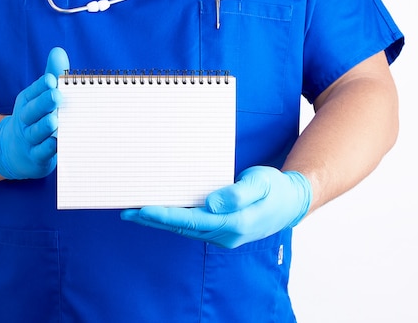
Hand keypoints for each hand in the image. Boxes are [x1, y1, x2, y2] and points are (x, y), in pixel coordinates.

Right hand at [0, 47, 69, 178]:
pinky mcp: (35, 158)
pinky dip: (48, 149)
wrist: (14, 152)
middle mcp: (25, 120)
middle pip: (32, 111)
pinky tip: (58, 143)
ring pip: (36, 133)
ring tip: (55, 120)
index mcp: (26, 102)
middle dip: (43, 103)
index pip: (32, 92)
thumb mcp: (39, 96)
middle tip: (56, 95)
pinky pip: (41, 153)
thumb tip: (58, 51)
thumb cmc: (35, 118)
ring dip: (45, 127)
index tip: (52, 79)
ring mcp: (28, 140)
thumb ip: (51, 74)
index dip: (41, 86)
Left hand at [120, 166, 311, 248]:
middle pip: (182, 228)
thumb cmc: (275, 189)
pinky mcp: (222, 229)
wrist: (291, 202)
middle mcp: (226, 233)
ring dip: (160, 222)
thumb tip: (211, 203)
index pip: (191, 221)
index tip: (143, 210)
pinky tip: (160, 214)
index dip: (165, 216)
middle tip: (126, 212)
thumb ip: (237, 194)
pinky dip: (173, 221)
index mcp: (234, 223)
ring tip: (135, 213)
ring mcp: (223, 234)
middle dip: (153, 221)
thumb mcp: (260, 184)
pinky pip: (193, 226)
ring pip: (185, 229)